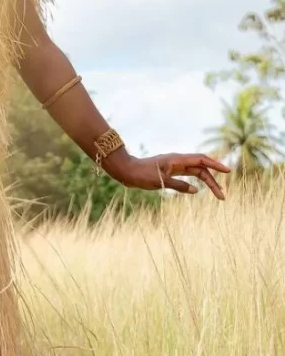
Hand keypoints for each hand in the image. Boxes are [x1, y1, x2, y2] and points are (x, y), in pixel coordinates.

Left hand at [114, 152, 230, 199]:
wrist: (127, 171)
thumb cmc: (141, 174)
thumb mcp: (160, 181)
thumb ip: (178, 185)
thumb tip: (196, 190)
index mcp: (177, 159)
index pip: (201, 160)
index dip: (216, 165)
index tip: (228, 171)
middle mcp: (178, 161)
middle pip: (202, 169)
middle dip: (214, 181)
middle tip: (222, 196)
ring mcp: (175, 166)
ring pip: (196, 173)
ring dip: (207, 182)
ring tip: (218, 195)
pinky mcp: (171, 171)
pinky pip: (189, 175)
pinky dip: (197, 182)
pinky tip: (201, 190)